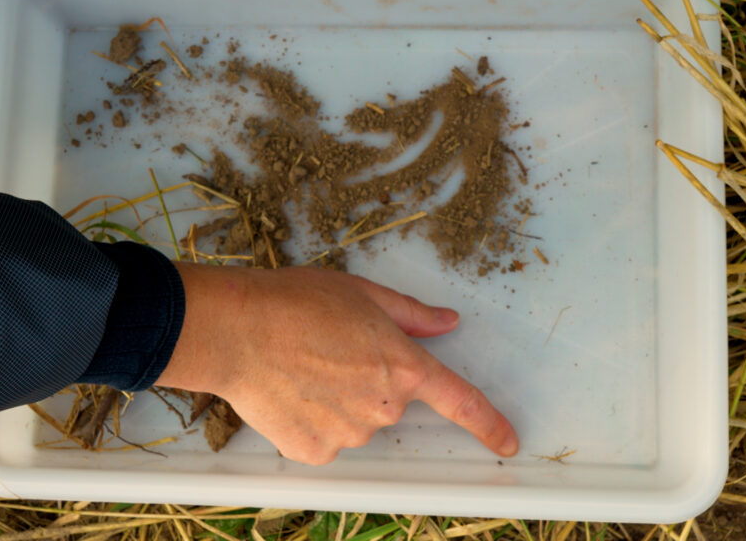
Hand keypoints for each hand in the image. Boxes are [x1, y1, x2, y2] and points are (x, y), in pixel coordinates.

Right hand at [155, 264, 518, 464]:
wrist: (236, 330)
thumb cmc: (295, 302)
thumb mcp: (362, 294)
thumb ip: (411, 315)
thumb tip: (447, 321)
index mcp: (402, 367)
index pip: (460, 401)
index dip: (489, 424)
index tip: (509, 442)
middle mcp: (382, 407)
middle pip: (389, 402)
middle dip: (367, 379)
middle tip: (328, 349)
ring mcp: (347, 434)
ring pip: (353, 420)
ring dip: (336, 400)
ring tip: (299, 365)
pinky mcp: (313, 451)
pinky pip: (322, 437)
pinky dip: (309, 418)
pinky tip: (286, 389)